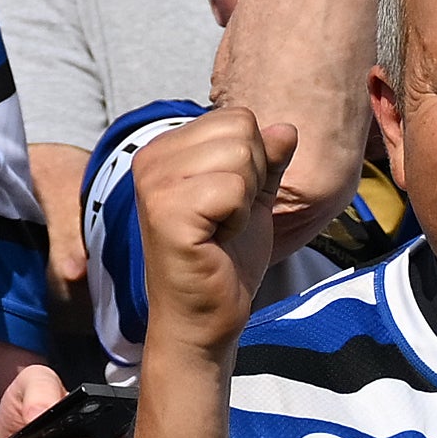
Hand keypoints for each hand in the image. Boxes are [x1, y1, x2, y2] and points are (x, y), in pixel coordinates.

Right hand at [125, 102, 290, 365]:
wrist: (204, 319)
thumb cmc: (224, 260)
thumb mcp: (253, 200)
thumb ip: (267, 161)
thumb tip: (286, 128)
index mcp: (165, 148)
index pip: (237, 118)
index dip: (253, 162)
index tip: (228, 204)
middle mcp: (150, 158)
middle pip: (240, 132)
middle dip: (252, 179)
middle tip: (227, 219)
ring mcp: (155, 184)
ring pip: (240, 156)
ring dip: (245, 200)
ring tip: (221, 229)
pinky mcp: (167, 213)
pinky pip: (232, 188)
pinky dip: (239, 217)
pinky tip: (217, 240)